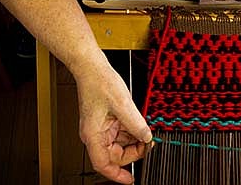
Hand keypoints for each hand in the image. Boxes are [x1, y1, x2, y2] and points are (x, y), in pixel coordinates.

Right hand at [76, 63, 152, 183]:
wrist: (92, 67)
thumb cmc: (99, 82)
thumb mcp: (123, 104)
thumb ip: (136, 124)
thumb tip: (146, 137)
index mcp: (93, 135)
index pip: (103, 164)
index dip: (117, 175)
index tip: (131, 180)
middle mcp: (96, 133)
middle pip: (116, 154)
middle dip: (133, 152)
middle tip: (148, 144)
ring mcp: (102, 127)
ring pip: (121, 143)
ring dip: (134, 139)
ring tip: (145, 131)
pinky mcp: (108, 120)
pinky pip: (122, 131)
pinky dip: (133, 130)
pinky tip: (140, 123)